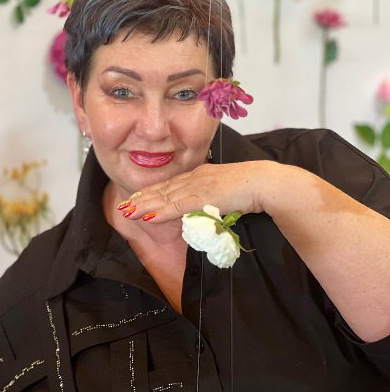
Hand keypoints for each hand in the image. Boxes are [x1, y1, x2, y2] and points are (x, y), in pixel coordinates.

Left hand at [120, 160, 277, 222]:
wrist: (266, 183)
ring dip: (145, 205)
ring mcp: (198, 186)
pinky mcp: (203, 196)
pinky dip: (160, 211)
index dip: (153, 192)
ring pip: (165, 197)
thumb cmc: (253, 189)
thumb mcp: (228, 193)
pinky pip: (177, 205)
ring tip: (127, 211)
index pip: (172, 184)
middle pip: (163, 189)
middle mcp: (196, 177)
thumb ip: (214, 201)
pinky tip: (147, 216)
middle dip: (142, 198)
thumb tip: (206, 212)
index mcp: (202, 175)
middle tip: (124, 206)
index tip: (138, 198)